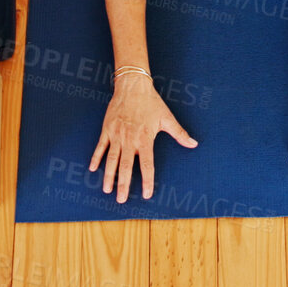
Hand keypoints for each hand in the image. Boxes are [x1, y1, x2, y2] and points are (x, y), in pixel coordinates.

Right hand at [89, 73, 195, 202]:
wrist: (132, 86)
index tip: (146, 194)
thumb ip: (179, 133)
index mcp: (145, 139)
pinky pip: (100, 147)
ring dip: (109, 176)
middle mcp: (129, 140)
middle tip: (121, 200)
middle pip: (126, 167)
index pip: (147, 165)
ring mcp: (116, 135)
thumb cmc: (151, 102)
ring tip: (107, 190)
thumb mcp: (167, 118)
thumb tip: (194, 144)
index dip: (147, 181)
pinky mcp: (107, 130)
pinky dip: (96, 158)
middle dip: (123, 184)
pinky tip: (93, 169)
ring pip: (111, 160)